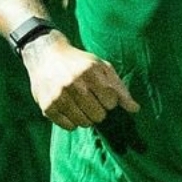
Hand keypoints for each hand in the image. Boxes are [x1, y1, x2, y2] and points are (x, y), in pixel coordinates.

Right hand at [21, 32, 139, 129]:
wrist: (46, 56)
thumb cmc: (80, 63)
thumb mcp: (102, 67)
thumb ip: (119, 88)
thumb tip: (135, 109)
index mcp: (90, 71)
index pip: (111, 101)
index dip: (110, 101)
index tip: (104, 95)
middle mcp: (73, 84)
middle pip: (99, 115)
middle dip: (100, 112)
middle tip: (93, 102)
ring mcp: (58, 96)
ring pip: (84, 123)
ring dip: (87, 118)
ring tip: (83, 106)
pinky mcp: (47, 106)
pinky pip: (68, 126)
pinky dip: (73, 122)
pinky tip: (71, 110)